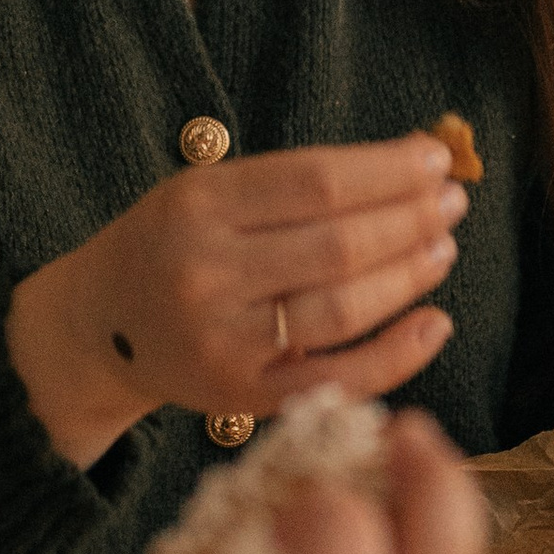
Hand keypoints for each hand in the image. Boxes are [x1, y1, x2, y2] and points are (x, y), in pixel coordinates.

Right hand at [7, 132, 469, 469]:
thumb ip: (293, 183)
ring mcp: (225, 341)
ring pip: (342, 308)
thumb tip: (410, 162)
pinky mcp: (241, 395)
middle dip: (410, 219)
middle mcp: (207, 273)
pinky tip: (436, 323)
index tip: (434, 158)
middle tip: (453, 201)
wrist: (101, 326)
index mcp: (198, 205)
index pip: (315, 180)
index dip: (387, 169)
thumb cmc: (172, 246)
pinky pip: (335, 379)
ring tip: (443, 247)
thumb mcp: (206, 193)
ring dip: (408, 276)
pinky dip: (396, 355)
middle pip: (337, 245)